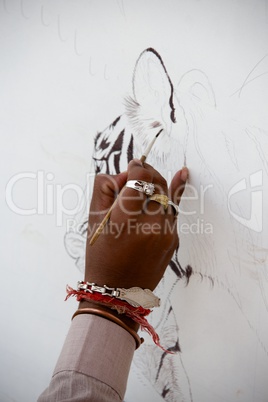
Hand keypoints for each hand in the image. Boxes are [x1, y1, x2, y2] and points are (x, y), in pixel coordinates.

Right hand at [84, 159, 187, 290]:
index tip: (133, 165)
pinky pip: (173, 210)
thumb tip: (126, 174)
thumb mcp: (93, 220)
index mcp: (128, 218)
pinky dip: (171, 195)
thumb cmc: (100, 256)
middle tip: (134, 177)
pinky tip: (182, 174)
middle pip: (156, 183)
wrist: (117, 292)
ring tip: (143, 187)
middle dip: (146, 174)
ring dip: (155, 186)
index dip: (137, 167)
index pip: (141, 178)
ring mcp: (167, 232)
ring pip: (166, 195)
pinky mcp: (174, 239)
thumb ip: (106, 188)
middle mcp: (151, 224)